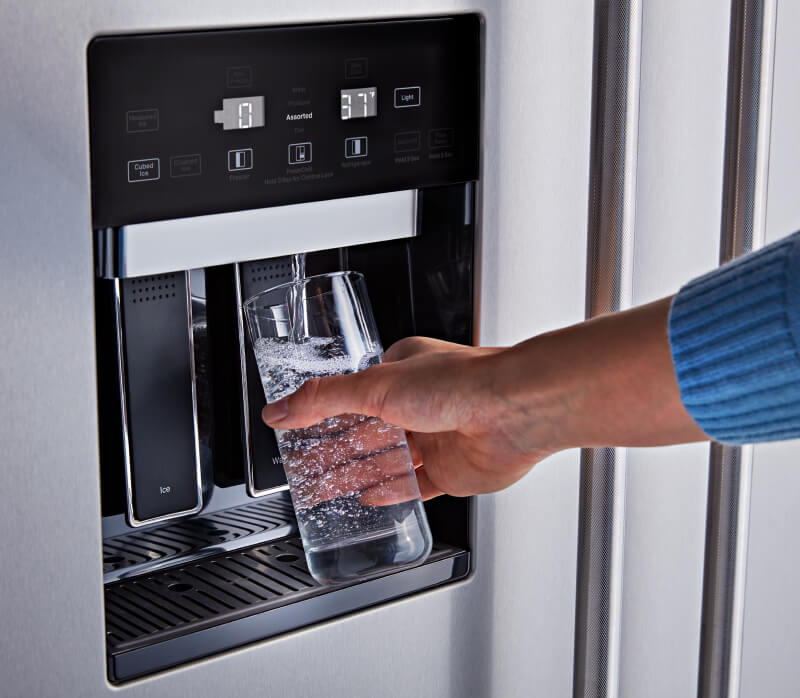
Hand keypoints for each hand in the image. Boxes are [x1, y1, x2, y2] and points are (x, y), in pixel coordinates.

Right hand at [263, 337, 553, 501]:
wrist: (515, 411)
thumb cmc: (462, 383)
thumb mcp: (376, 386)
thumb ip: (324, 399)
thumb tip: (279, 409)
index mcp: (403, 372)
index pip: (352, 394)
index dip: (323, 414)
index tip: (297, 430)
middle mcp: (420, 403)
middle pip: (366, 432)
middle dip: (334, 451)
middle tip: (303, 468)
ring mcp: (436, 437)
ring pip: (386, 461)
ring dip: (354, 474)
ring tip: (323, 489)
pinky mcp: (452, 469)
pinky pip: (415, 484)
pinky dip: (391, 491)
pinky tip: (369, 497)